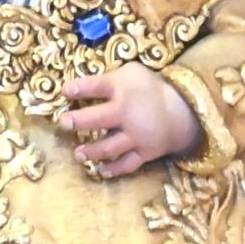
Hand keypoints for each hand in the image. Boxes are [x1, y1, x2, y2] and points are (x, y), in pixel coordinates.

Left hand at [59, 65, 198, 175]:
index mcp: (122, 89)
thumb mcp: (131, 73)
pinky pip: (127, 164)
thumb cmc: (148, 89)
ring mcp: (136, 135)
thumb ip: (110, 77)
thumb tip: (81, 85)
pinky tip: (101, 170)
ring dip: (91, 151)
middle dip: (79, 121)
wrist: (180, 110)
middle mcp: (127, 113)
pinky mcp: (144, 152)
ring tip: (78, 154)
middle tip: (64, 123)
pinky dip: (114, 169)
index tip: (65, 90)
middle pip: (99, 118)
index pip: (98, 86)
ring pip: (110, 146)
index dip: (80, 88)